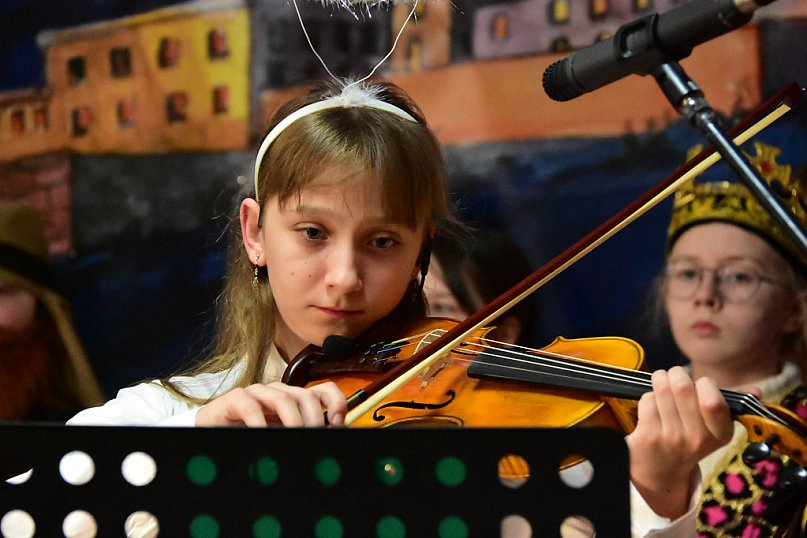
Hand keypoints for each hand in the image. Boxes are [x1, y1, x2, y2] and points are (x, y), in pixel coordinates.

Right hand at [196, 381, 346, 426]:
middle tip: (313, 440)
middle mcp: (279, 392)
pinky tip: (261, 435)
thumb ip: (301, 437)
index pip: (323, 391)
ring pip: (283, 398)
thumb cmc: (250, 436)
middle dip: (314, 420)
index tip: (338, 424)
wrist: (214, 433)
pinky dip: (259, 423)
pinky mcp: (236, 398)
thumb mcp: (282, 438)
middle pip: (306, 396)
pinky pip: (251, 406)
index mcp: (294, 399)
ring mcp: (258, 392)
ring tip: (293, 441)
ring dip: (292, 422)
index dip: (336, 403)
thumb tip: (326, 451)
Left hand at [626, 366, 732, 518]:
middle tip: (676, 376)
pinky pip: (647, 400)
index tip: (701, 384)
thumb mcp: (716, 427)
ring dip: (660, 379)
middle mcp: (697, 439)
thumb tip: (757, 391)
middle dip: (677, 373)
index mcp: (721, 434)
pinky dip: (649, 396)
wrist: (664, 470)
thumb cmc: (692, 438)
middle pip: (683, 386)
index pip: (712, 401)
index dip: (704, 383)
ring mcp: (671, 438)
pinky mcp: (649, 436)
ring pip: (662, 389)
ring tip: (662, 382)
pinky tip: (654, 405)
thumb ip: (732, 404)